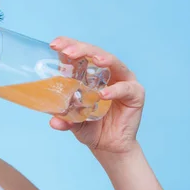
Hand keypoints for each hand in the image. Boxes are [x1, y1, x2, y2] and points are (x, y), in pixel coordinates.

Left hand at [48, 37, 144, 157]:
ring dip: (103, 59)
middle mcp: (106, 72)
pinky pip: (126, 88)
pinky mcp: (135, 93)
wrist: (108, 146)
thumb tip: (53, 121)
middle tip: (68, 50)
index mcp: (87, 74)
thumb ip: (64, 119)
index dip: (66, 45)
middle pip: (94, 53)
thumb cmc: (90, 128)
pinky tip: (104, 94)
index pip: (77, 55)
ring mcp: (122, 80)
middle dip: (81, 49)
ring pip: (113, 63)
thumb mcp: (72, 122)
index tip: (54, 44)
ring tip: (95, 60)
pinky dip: (115, 90)